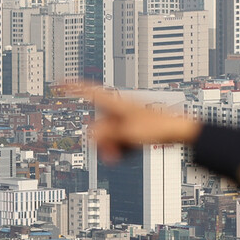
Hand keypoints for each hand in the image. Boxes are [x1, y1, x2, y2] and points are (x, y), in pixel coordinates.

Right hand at [67, 83, 201, 162]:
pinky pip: (118, 137)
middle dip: (99, 140)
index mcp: (116, 101)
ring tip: (119, 156)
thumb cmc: (159, 126)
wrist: (180, 130)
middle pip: (97, 122)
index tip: (58, 83)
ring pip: (107, 132)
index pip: (88, 91)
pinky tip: (126, 153)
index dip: (72, 87)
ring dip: (110, 146)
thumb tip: (92, 135)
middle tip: (108, 153)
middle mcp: (119, 107)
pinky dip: (119, 146)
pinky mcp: (133, 127)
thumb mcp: (127, 133)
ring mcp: (126, 117)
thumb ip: (106, 134)